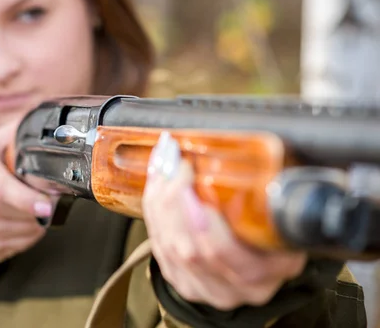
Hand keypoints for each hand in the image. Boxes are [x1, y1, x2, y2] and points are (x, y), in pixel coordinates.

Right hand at [0, 121, 52, 263]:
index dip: (30, 200)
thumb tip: (45, 120)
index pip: (6, 191)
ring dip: (37, 222)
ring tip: (29, 209)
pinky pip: (21, 247)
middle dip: (43, 207)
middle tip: (42, 196)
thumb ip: (15, 133)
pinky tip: (16, 222)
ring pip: (29, 233)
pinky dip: (25, 236)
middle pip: (28, 215)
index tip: (47, 205)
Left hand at [142, 132, 306, 310]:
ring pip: (171, 248)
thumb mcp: (284, 214)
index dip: (202, 218)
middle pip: (192, 249)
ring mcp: (207, 288)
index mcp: (269, 271)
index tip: (190, 175)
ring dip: (160, 202)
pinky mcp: (183, 282)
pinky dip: (154, 212)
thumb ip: (268, 194)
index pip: (227, 253)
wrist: (262, 260)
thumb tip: (247, 149)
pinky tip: (157, 185)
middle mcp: (238, 287)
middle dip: (174, 201)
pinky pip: (159, 246)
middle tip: (172, 163)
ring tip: (162, 167)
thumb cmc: (276, 227)